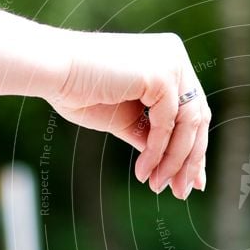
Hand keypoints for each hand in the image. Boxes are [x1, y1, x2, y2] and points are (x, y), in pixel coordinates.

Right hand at [49, 31, 210, 198]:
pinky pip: (168, 124)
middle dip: (189, 160)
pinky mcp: (162, 74)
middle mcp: (175, 57)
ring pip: (188, 124)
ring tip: (158, 186)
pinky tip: (144, 171)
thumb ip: (152, 136)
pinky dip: (158, 152)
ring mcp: (171, 63)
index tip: (192, 181)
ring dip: (174, 161)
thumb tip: (176, 166)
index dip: (195, 148)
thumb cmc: (79, 92)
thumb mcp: (126, 120)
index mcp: (168, 61)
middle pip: (198, 118)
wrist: (52, 72)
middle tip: (180, 192)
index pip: (193, 110)